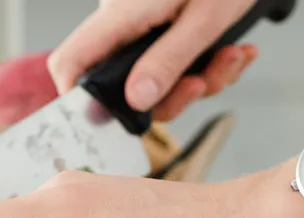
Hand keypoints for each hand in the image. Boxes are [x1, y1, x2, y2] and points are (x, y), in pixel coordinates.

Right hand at [48, 0, 258, 120]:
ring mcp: (142, 28)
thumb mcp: (206, 17)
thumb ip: (169, 59)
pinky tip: (233, 52)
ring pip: (153, 81)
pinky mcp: (162, 30)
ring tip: (231, 57)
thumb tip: (136, 100)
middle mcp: (122, 24)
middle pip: (120, 84)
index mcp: (120, 14)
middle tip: (201, 83)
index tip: (109, 118)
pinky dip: (206, 67)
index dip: (77, 97)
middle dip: (169, 97)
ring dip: (198, 81)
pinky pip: (173, 66)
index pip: (70, 62)